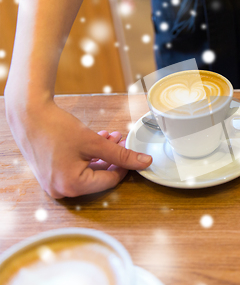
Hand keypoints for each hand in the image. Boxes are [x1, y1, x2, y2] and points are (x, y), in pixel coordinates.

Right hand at [6, 100, 151, 197]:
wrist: (28, 115)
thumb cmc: (56, 128)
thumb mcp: (95, 142)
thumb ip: (121, 154)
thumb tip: (144, 162)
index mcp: (73, 186)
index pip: (110, 180)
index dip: (124, 165)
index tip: (131, 152)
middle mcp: (62, 190)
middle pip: (99, 177)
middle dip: (113, 158)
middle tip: (122, 141)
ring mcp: (55, 184)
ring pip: (89, 172)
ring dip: (103, 155)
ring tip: (112, 137)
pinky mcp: (51, 175)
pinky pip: (76, 169)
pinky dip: (89, 157)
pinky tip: (98, 140)